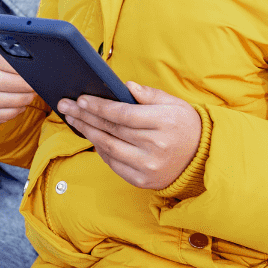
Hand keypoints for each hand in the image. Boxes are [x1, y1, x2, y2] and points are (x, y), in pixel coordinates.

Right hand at [0, 42, 36, 123]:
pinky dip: (18, 108)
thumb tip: (40, 58)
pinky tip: (13, 100)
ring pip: (23, 101)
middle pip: (26, 85)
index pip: (25, 67)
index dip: (34, 70)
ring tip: (23, 90)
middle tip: (32, 81)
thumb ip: (13, 50)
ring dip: (28, 97)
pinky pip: (14, 114)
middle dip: (33, 84)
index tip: (37, 70)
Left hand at [56, 82, 201, 189]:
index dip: (99, 107)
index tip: (81, 99)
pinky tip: (91, 137)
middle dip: (84, 116)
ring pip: (108, 147)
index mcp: (164, 122)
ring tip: (73, 120)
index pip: (123, 114)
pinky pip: (113, 163)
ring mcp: (148, 165)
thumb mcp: (173, 104)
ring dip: (87, 132)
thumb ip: (149, 95)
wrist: (201, 158)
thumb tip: (125, 87)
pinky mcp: (143, 180)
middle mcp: (156, 146)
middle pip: (111, 129)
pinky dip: (100, 149)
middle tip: (66, 106)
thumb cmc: (184, 125)